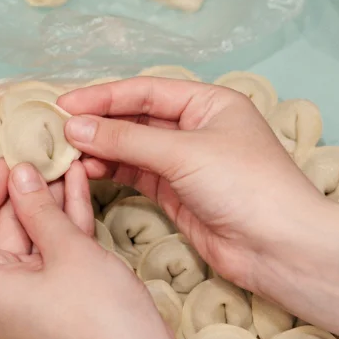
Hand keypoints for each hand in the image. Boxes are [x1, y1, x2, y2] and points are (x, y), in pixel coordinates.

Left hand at [0, 160, 183, 338]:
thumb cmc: (102, 321)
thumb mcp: (69, 252)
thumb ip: (40, 209)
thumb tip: (20, 172)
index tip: (10, 163)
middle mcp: (1, 291)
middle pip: (1, 227)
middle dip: (25, 188)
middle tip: (45, 152)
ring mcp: (32, 292)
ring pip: (34, 233)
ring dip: (50, 198)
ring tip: (65, 159)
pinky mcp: (59, 292)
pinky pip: (54, 248)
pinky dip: (65, 219)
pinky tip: (78, 184)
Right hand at [57, 77, 323, 291]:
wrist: (280, 247)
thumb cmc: (246, 185)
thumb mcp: (184, 153)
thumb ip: (127, 139)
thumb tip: (76, 126)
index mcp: (208, 103)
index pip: (145, 91)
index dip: (103, 96)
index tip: (64, 103)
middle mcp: (195, 127)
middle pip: (136, 117)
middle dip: (99, 123)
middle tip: (58, 129)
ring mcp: (185, 162)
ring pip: (133, 147)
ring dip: (102, 148)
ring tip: (67, 152)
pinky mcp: (176, 192)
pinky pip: (137, 174)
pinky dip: (112, 171)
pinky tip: (88, 170)